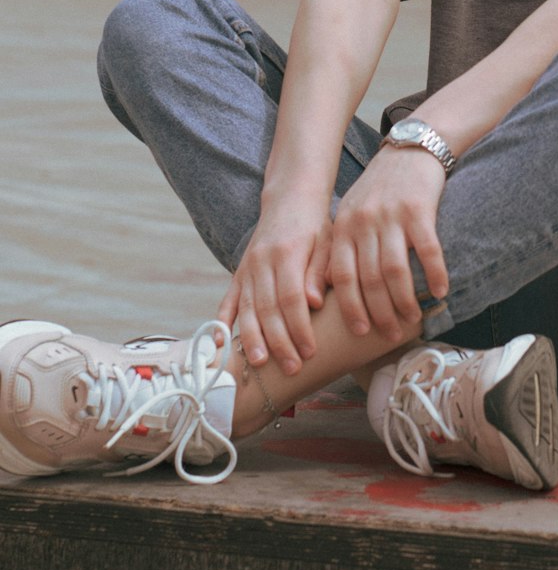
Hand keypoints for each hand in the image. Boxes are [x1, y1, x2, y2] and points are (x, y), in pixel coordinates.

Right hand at [217, 198, 332, 374]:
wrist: (290, 201)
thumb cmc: (315, 226)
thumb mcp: (326, 242)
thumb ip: (319, 271)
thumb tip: (314, 303)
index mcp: (288, 253)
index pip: (291, 298)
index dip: (299, 327)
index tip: (310, 351)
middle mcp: (263, 262)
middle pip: (268, 308)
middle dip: (280, 342)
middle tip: (293, 368)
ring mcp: (247, 268)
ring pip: (247, 308)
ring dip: (253, 339)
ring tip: (261, 364)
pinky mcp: (239, 273)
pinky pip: (228, 301)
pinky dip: (221, 323)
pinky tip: (219, 345)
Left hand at [327, 147, 448, 343]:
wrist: (409, 149)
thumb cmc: (379, 189)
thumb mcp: (352, 213)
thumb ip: (342, 248)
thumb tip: (330, 289)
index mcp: (344, 226)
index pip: (342, 276)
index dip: (350, 307)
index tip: (360, 331)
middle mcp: (364, 222)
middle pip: (370, 279)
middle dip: (380, 313)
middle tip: (390, 334)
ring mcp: (392, 216)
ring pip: (396, 271)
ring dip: (405, 300)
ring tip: (413, 318)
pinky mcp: (419, 209)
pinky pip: (428, 251)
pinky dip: (434, 275)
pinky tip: (440, 292)